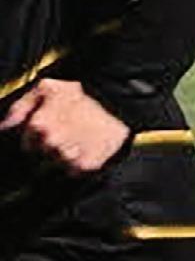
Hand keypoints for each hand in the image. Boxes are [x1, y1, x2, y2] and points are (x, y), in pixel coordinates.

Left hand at [0, 79, 129, 174]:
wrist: (117, 101)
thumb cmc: (83, 92)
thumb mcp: (46, 88)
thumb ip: (20, 107)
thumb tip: (6, 125)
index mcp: (38, 126)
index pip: (27, 146)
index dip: (36, 141)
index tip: (47, 136)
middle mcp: (51, 143)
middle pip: (41, 158)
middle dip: (49, 150)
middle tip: (66, 136)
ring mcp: (69, 156)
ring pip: (57, 166)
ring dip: (64, 158)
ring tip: (77, 142)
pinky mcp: (87, 164)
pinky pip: (75, 172)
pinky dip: (79, 164)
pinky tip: (86, 149)